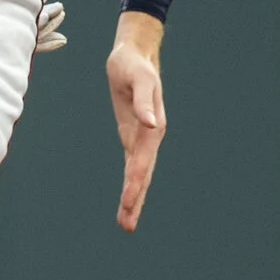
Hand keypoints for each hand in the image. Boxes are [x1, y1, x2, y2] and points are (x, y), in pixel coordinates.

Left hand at [106, 11, 165, 231]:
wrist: (134, 55)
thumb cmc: (135, 64)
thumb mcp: (138, 77)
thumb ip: (145, 100)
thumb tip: (151, 124)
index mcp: (153, 126)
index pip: (142, 160)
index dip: (135, 181)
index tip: (128, 200)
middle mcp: (150, 137)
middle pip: (143, 174)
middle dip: (135, 199)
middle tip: (126, 224)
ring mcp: (142, 138)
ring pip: (139, 174)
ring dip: (134, 198)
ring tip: (126, 222)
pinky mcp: (132, 136)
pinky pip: (131, 165)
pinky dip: (129, 183)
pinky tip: (127, 198)